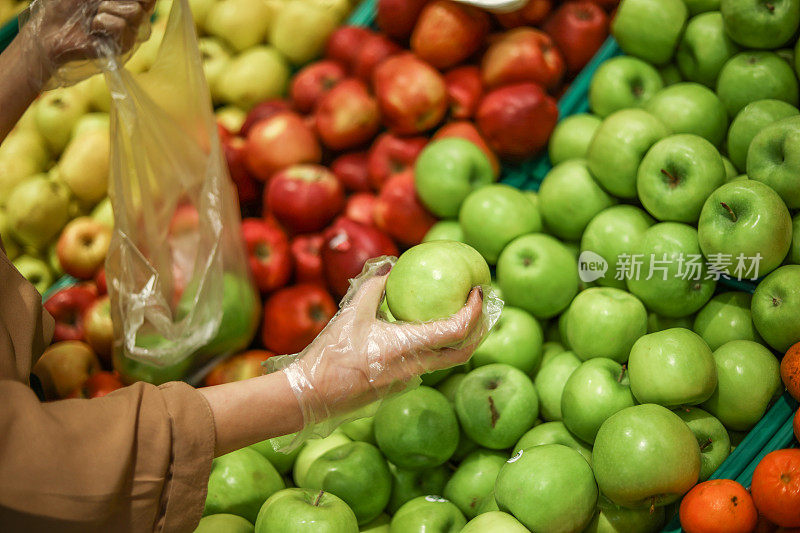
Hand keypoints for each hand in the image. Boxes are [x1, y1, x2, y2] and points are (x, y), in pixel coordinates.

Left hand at [20, 0, 154, 84]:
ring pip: (136, 13)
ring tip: (94, 17)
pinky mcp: (124, 47)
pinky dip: (104, 23)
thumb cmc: (65, 5)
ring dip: (108, 10)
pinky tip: (94, 29)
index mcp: (126, 2)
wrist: (51, 29)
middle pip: (146, 2)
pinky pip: (123, 27)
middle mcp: (133, 17)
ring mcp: (130, 32)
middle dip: (119, 0)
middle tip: (100, 4)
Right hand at [269, 257, 499, 445]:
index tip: (479, 291)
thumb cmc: (331, 355)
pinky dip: (436, 345)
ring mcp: (409, 380)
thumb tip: (391, 265)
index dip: (475, 311)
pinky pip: (426, 363)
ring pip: (446, 360)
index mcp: (409, 348)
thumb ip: (374, 287)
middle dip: (479, 329)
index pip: (458, 331)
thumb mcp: (351, 313)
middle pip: (463, 352)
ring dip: (460, 338)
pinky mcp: (398, 385)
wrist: (311, 396)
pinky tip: (427, 328)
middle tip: (482, 304)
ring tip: (461, 313)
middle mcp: (416, 367)